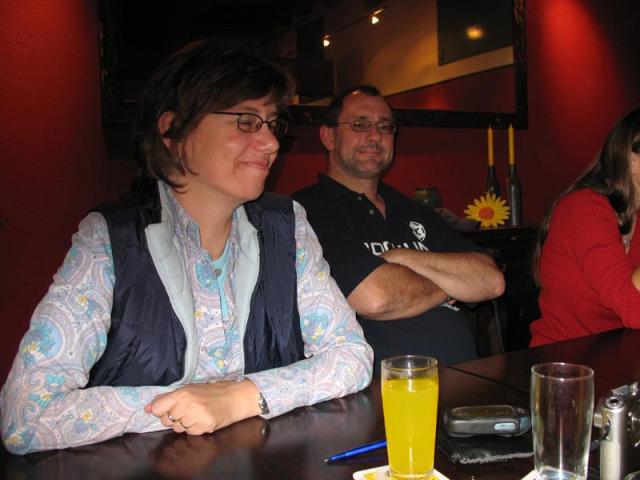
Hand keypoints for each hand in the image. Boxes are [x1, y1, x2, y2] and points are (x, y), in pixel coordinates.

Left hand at [145, 380, 260, 434]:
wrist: (236, 397)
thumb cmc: (213, 391)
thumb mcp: (190, 388)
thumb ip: (168, 398)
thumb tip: (148, 408)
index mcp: (182, 392)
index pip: (158, 408)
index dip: (161, 410)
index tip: (168, 408)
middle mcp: (187, 404)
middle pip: (167, 420)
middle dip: (174, 417)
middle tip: (187, 409)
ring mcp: (196, 416)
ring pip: (178, 428)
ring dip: (185, 423)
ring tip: (197, 413)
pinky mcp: (204, 427)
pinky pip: (190, 433)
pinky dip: (194, 428)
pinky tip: (203, 419)